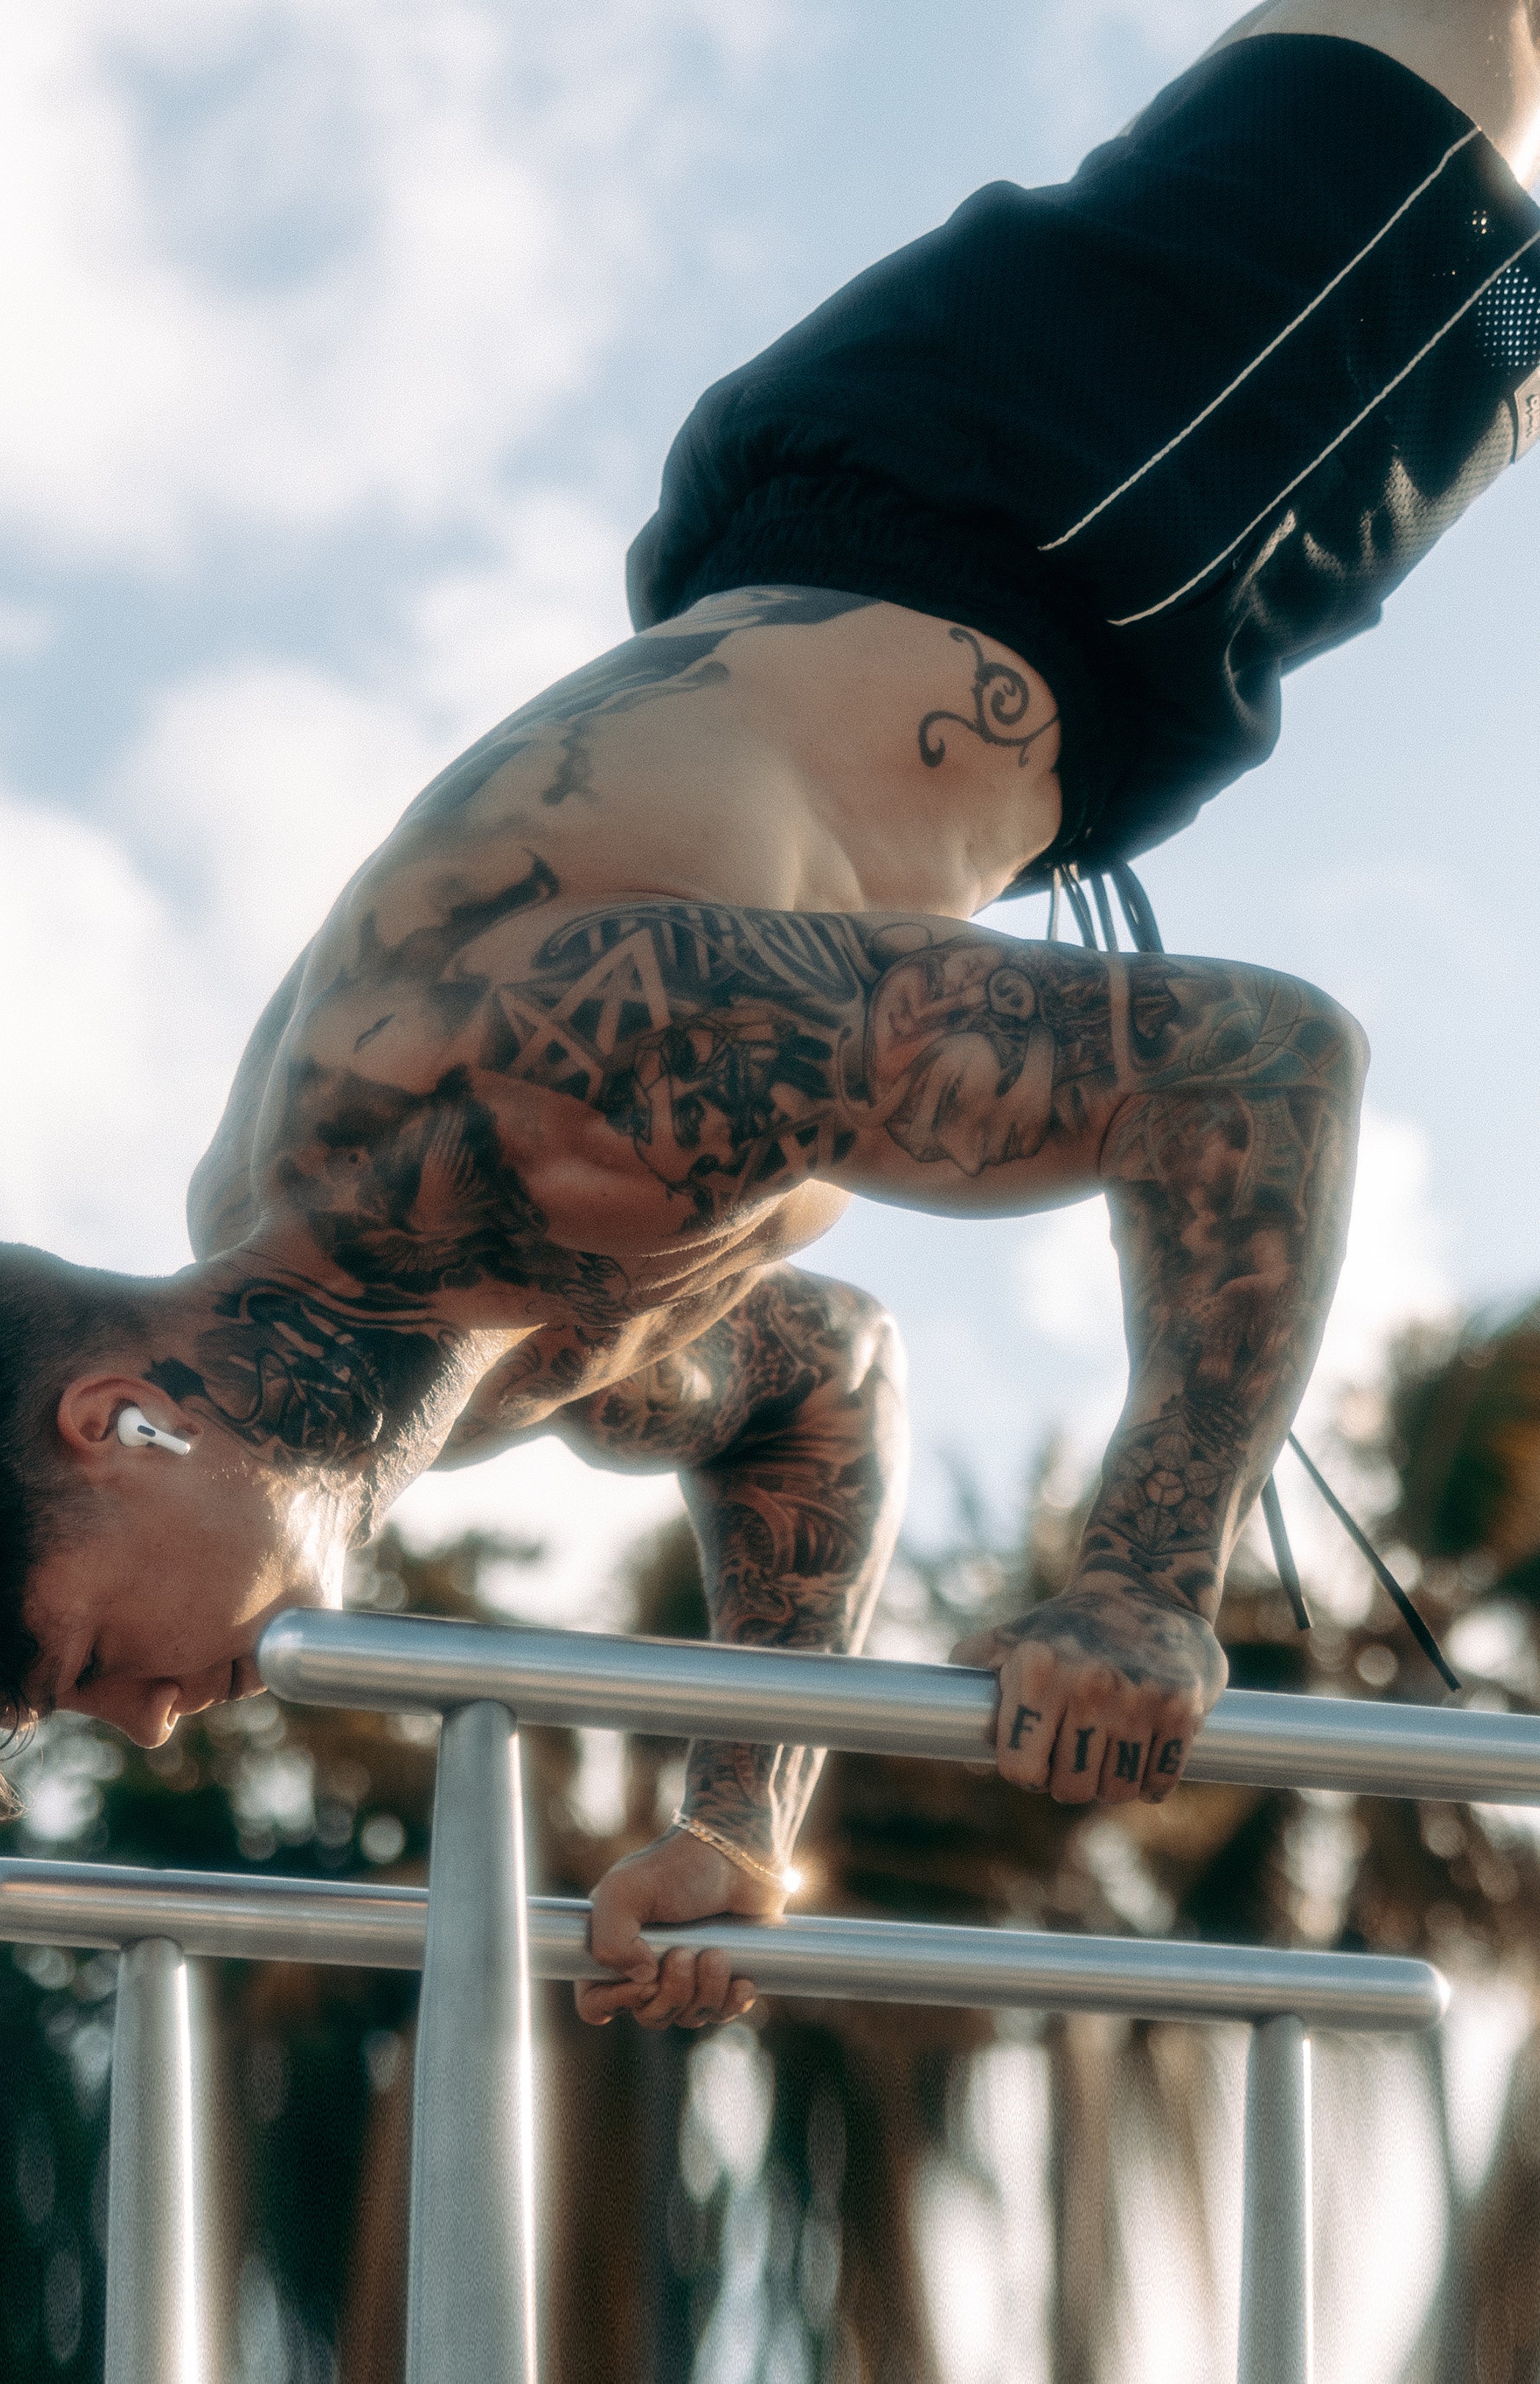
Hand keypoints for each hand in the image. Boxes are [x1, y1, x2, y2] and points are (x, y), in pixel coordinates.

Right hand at [576, 1825, 785, 2029]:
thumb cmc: (678, 1865)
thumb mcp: (625, 1889)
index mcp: (614, 1947)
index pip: (595, 2003)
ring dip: (705, 1991)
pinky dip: (732, 2001)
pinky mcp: (723, 1975)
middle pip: (649, 2016)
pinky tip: (742, 1979)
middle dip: (671, 1992)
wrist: (738, 1849)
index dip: (615, 2003)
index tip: (643, 1978)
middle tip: (686, 1954)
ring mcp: (687, 1973)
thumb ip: (611, 1939)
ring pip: (689, 2017)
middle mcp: (646, 1966)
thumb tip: (642, 1981)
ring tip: (716, 1953)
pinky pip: (724, 2012)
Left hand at [951, 1580, 1227, 1806]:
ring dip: (1110, 1782)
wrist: (1146, 1587)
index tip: (1037, 1755)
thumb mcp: (1009, 1638)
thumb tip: (942, 1739)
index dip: (1027, 1770)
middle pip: (1069, 1790)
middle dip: (1069, 1779)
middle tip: (1077, 1749)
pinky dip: (1150, 1781)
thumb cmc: (1067, 1625)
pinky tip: (1144, 1749)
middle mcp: (1086, 1682)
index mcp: (1037, 1668)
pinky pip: (1158, 1784)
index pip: (1020, 1770)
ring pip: (1114, 1793)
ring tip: (1109, 1747)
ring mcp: (1138, 1697)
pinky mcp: (1181, 1709)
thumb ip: (969, 1679)